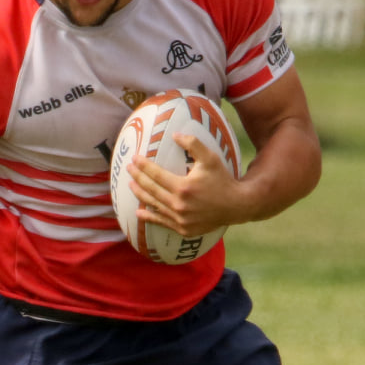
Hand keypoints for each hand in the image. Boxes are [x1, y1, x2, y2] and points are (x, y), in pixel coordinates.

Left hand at [129, 132, 246, 238]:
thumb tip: (174, 135)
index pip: (156, 175)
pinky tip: (139, 213)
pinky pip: (161, 222)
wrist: (236, 205)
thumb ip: (193, 144)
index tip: (134, 159)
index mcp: (183, 187)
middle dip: (137, 177)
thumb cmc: (222, 180)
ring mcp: (180, 219)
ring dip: (140, 195)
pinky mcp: (183, 229)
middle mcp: (179, 205)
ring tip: (131, 185)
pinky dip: (149, 217)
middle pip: (151, 190)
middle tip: (129, 169)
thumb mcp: (211, 158)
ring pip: (153, 206)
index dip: (143, 166)